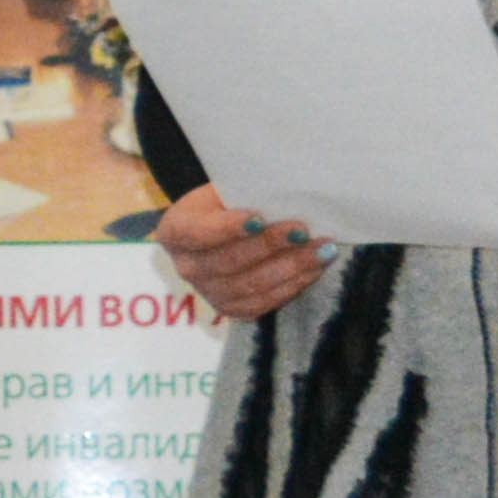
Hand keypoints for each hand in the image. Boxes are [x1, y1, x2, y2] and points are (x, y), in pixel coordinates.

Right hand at [155, 184, 326, 321]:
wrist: (223, 229)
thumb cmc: (229, 202)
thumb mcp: (227, 189)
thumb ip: (247, 193)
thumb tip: (286, 194)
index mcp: (175, 231)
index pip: (198, 233)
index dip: (227, 229)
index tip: (259, 218)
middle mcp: (186, 267)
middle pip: (228, 262)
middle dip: (269, 246)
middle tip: (303, 231)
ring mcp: (208, 292)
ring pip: (250, 286)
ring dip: (291, 268)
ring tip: (322, 250)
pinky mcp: (231, 308)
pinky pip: (263, 303)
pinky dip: (292, 285)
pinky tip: (314, 269)